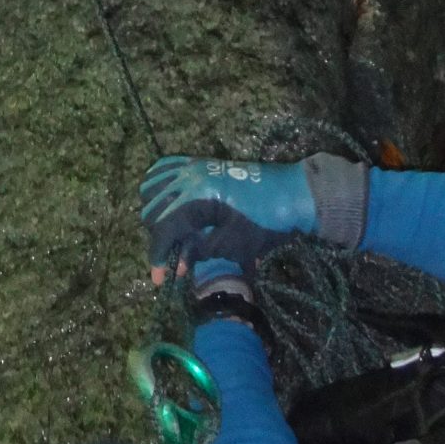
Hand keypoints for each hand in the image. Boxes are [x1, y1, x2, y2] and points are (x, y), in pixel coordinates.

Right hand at [139, 156, 313, 284]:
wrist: (293, 194)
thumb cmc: (267, 222)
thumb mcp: (234, 245)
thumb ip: (201, 251)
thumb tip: (179, 265)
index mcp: (196, 197)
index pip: (163, 227)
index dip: (158, 255)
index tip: (158, 279)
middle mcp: (188, 177)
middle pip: (152, 209)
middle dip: (158, 237)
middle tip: (173, 259)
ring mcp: (193, 167)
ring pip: (152, 187)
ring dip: (155, 212)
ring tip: (172, 234)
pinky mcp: (200, 164)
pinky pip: (165, 169)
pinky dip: (158, 186)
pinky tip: (166, 204)